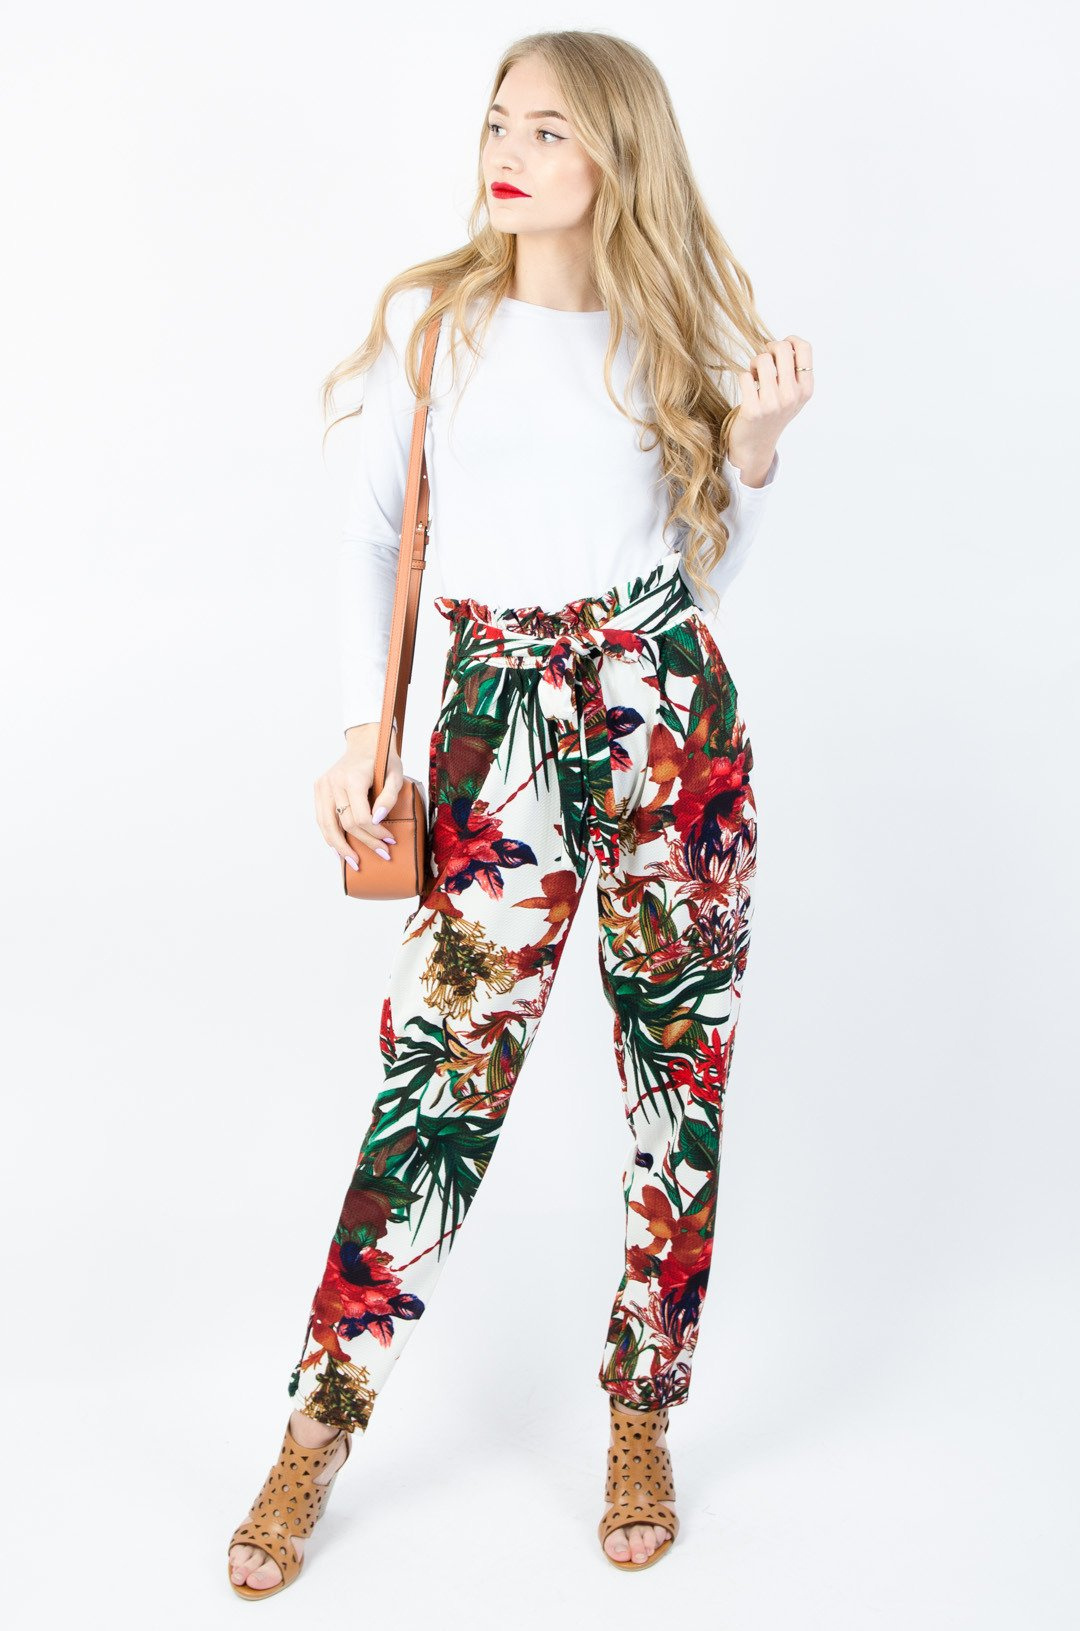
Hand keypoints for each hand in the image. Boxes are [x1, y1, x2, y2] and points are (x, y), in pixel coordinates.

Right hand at [315, 722, 403, 869]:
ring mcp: (323, 786)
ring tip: (354, 862)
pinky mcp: (319, 789)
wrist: (365, 742)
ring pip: (328, 825)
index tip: (390, 840)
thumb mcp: (395, 774)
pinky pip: (322, 818)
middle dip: (365, 842)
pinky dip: (330, 835)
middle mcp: (333, 782)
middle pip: (346, 824)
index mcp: (352, 778)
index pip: (361, 817)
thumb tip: (379, 819)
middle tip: (382, 854)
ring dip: (341, 847)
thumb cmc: (383, 759)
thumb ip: (389, 797)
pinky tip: (339, 849)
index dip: (376, 833)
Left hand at [728, 334, 813, 481]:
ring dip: (754, 363)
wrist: (756, 447)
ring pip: (762, 359)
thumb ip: (794, 372)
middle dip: (769, 348)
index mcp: (806, 390)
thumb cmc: (773, 415)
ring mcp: (773, 403)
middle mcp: (792, 396)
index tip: (780, 348)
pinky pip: (745, 376)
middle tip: (764, 360)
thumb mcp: (793, 396)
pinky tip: (747, 388)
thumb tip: (786, 343)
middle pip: (782, 348)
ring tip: (754, 375)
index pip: (805, 348)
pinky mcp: (753, 409)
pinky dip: (744, 377)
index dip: (790, 340)